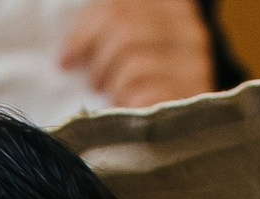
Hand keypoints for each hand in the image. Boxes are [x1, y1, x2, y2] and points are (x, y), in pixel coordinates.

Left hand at [59, 0, 217, 108]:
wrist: (188, 126)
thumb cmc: (147, 84)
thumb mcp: (124, 49)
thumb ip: (102, 35)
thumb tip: (65, 59)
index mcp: (170, 6)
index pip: (118, 5)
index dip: (86, 31)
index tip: (65, 60)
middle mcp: (188, 28)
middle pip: (123, 30)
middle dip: (98, 63)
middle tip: (95, 84)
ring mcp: (194, 62)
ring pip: (133, 66)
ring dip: (113, 88)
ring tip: (115, 97)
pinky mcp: (191, 98)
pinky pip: (144, 97)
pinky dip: (126, 107)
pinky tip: (128, 110)